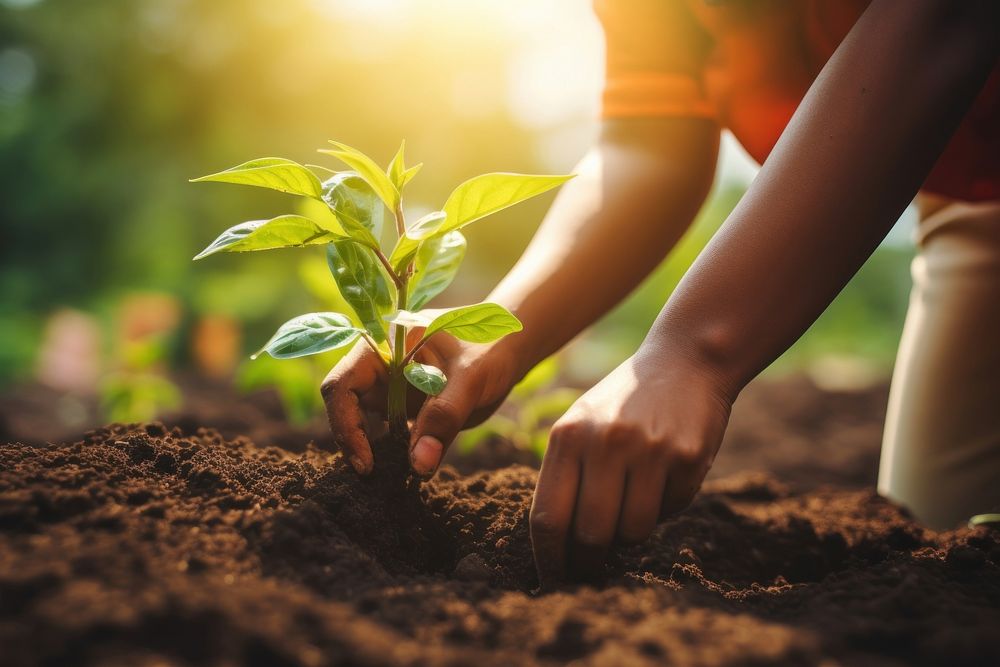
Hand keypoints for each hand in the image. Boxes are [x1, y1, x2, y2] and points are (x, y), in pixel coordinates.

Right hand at [320, 323, 520, 475]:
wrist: (509, 351)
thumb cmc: (491, 350)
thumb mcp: (471, 379)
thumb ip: (444, 418)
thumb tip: (419, 466)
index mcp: (384, 344)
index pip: (342, 382)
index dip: (345, 423)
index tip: (366, 461)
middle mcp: (379, 365)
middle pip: (344, 404)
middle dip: (353, 440)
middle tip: (373, 475)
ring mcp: (389, 386)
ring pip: (362, 422)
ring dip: (371, 449)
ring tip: (388, 476)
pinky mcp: (402, 406)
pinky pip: (386, 433)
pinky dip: (390, 452)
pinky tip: (407, 467)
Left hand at [529, 349, 733, 584]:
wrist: (685, 360)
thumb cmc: (623, 403)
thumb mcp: (581, 424)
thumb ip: (566, 476)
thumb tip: (557, 547)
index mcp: (567, 437)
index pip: (548, 518)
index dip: (549, 560)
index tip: (552, 581)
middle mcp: (604, 443)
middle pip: (589, 535)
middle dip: (589, 562)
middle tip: (591, 569)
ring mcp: (648, 450)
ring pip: (632, 532)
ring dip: (630, 533)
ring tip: (632, 502)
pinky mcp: (687, 458)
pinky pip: (669, 511)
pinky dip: (664, 507)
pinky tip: (664, 475)